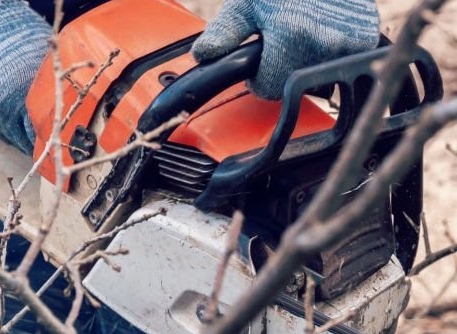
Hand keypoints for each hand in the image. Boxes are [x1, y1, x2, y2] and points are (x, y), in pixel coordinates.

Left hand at [192, 0, 379, 99]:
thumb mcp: (248, 2)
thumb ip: (225, 31)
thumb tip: (202, 56)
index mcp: (291, 36)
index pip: (268, 88)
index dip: (261, 75)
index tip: (264, 55)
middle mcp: (322, 43)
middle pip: (291, 83)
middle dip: (283, 67)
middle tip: (286, 35)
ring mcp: (349, 42)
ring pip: (316, 78)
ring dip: (307, 62)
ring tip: (306, 30)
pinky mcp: (368, 38)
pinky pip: (342, 64)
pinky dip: (332, 54)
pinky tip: (326, 31)